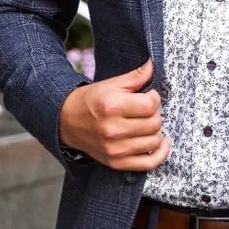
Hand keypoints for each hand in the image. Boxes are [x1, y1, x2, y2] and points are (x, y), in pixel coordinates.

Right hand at [59, 56, 172, 171]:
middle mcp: (113, 130)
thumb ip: (135, 76)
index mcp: (112, 107)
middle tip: (145, 110)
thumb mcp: (111, 84)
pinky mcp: (117, 163)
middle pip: (154, 123)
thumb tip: (153, 65)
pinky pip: (149, 163)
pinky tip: (162, 142)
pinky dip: (161, 153)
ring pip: (154, 141)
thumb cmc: (91, 100)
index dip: (154, 98)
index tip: (148, 96)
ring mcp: (115, 149)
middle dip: (155, 114)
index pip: (150, 105)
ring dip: (156, 131)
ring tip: (147, 124)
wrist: (67, 121)